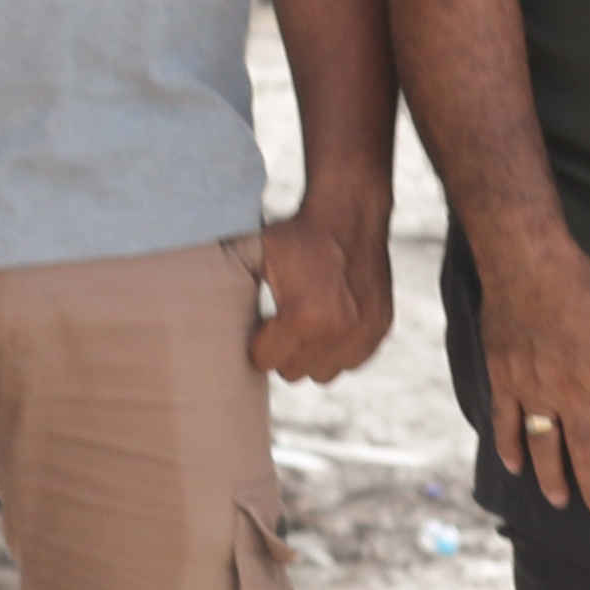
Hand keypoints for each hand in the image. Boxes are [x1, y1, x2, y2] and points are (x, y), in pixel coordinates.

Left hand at [250, 193, 394, 387]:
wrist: (348, 214)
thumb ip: (235, 297)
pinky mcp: (381, 326)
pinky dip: (339, 350)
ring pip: (324, 374)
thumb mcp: (256, 260)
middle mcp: (337, 329)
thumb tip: (209, 326)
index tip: (262, 324)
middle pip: (294, 372)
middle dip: (283, 352)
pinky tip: (331, 324)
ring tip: (307, 327)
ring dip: (312, 356)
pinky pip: (352, 362)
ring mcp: (363, 330)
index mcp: (302, 316)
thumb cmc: (297, 237)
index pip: (265, 361)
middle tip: (282, 325)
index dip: (258, 343)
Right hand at [471, 225, 589, 514]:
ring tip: (559, 501)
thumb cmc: (584, 286)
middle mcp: (569, 391)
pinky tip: (514, 466)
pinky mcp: (503, 377)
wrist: (527, 263)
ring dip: (551, 475)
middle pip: (584, 449)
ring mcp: (532, 387)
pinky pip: (505, 420)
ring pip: (543, 443)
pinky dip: (508, 445)